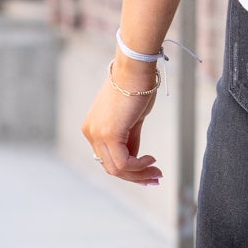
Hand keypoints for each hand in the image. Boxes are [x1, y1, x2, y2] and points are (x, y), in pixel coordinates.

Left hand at [80, 56, 162, 184]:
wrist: (135, 70)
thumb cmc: (137, 87)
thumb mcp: (133, 120)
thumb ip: (130, 140)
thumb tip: (135, 158)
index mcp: (93, 129)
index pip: (108, 159)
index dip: (130, 171)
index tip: (150, 173)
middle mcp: (90, 133)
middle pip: (111, 167)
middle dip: (136, 176)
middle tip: (156, 178)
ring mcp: (97, 134)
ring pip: (117, 169)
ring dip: (140, 174)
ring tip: (157, 172)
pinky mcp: (108, 134)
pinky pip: (123, 162)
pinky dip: (139, 166)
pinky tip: (151, 160)